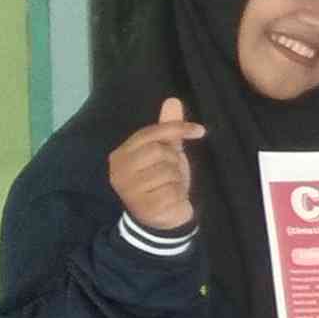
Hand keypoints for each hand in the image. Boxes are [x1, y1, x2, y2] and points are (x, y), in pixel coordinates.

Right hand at [106, 98, 201, 233]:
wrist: (162, 217)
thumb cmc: (163, 180)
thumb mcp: (167, 152)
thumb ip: (168, 129)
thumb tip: (173, 100)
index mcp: (121, 155)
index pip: (149, 133)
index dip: (176, 128)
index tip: (200, 130)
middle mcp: (119, 171)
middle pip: (159, 151)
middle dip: (174, 160)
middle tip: (171, 172)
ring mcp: (128, 190)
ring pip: (168, 172)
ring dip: (177, 179)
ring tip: (169, 186)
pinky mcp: (143, 207)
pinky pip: (172, 191)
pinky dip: (178, 194)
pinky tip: (171, 199)